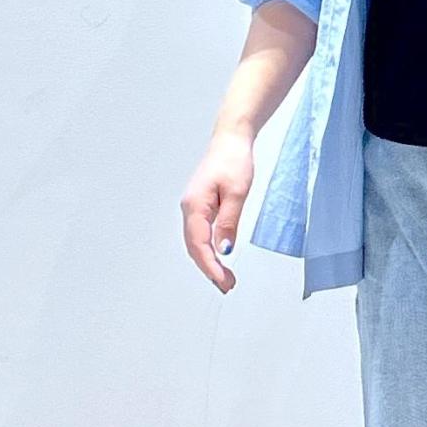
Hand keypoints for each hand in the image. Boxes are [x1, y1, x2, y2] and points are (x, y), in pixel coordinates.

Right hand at [180, 130, 254, 293]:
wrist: (231, 140)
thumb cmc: (234, 160)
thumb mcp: (237, 192)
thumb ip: (229, 222)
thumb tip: (224, 250)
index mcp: (194, 205)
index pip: (199, 244)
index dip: (210, 266)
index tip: (222, 282)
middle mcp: (189, 208)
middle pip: (194, 247)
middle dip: (209, 270)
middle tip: (227, 286)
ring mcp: (193, 208)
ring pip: (196, 243)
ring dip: (209, 262)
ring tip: (225, 279)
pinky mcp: (200, 207)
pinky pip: (200, 234)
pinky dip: (208, 250)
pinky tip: (219, 259)